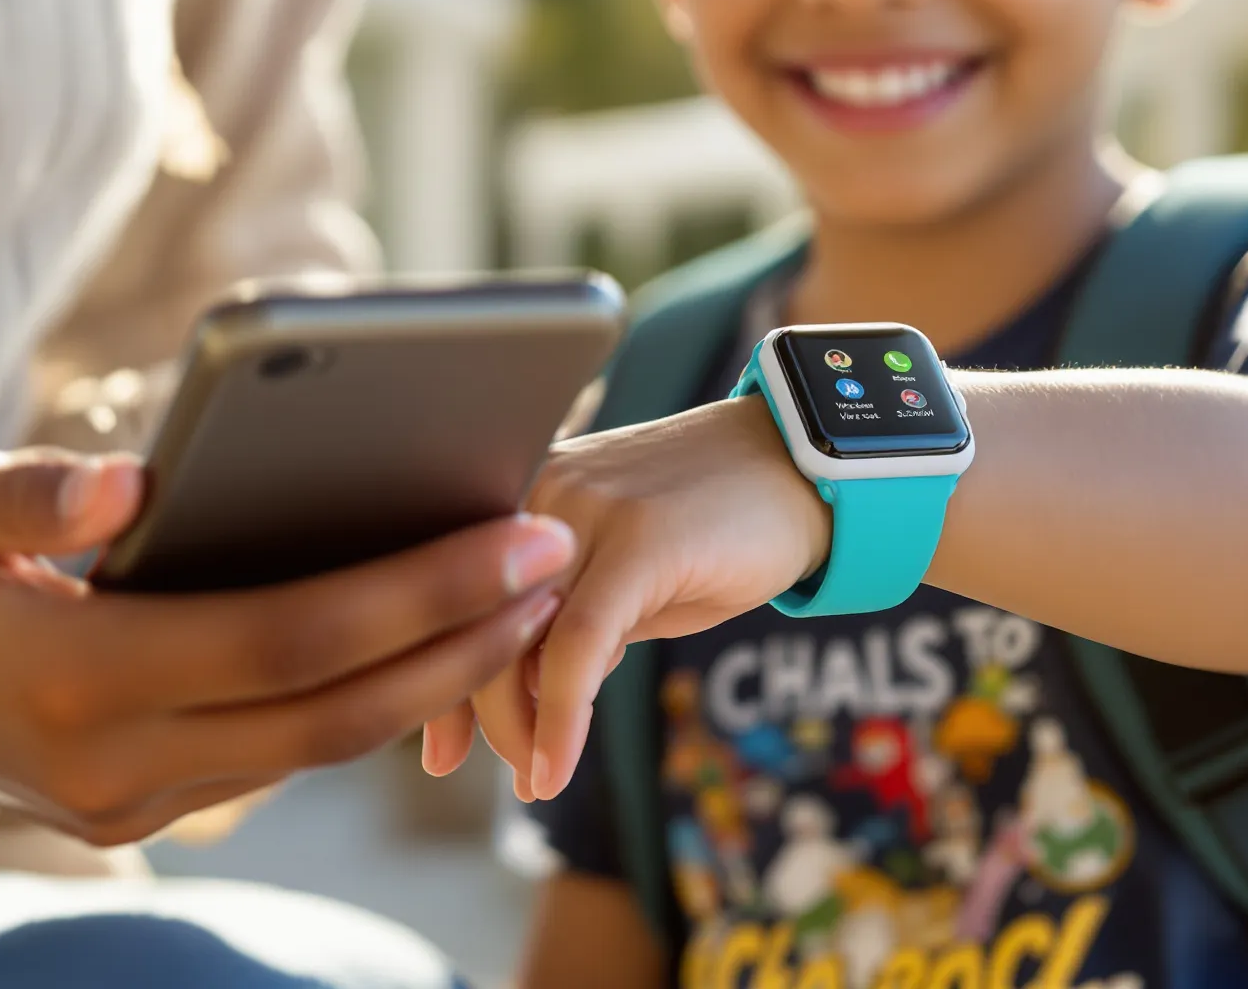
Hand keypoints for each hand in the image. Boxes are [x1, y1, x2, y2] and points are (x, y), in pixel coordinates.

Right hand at [0, 440, 575, 843]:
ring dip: (436, 675)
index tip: (515, 534)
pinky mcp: (151, 807)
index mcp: (76, 677)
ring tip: (527, 594)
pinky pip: (289, 755)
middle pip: (335, 710)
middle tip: (558, 555)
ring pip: (325, 747)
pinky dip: (374, 697)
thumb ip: (26, 493)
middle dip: (462, 638)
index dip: (414, 594)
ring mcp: (137, 800)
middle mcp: (117, 761)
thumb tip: (129, 476)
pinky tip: (441, 633)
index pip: (287, 642)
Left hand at [420, 398, 826, 800]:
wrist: (808, 468)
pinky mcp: (638, 539)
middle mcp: (542, 495)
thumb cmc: (721, 528)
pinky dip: (561, 716)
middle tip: (513, 776)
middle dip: (481, 716)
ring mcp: (585, 511)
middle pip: (475, 620)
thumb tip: (530, 694)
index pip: (458, 598)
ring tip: (538, 780)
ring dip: (519, 726)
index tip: (440, 751)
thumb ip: (574, 622)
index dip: (439, 676)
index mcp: (530, 498)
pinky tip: (555, 768)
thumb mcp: (632, 582)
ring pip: (516, 637)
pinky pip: (577, 644)